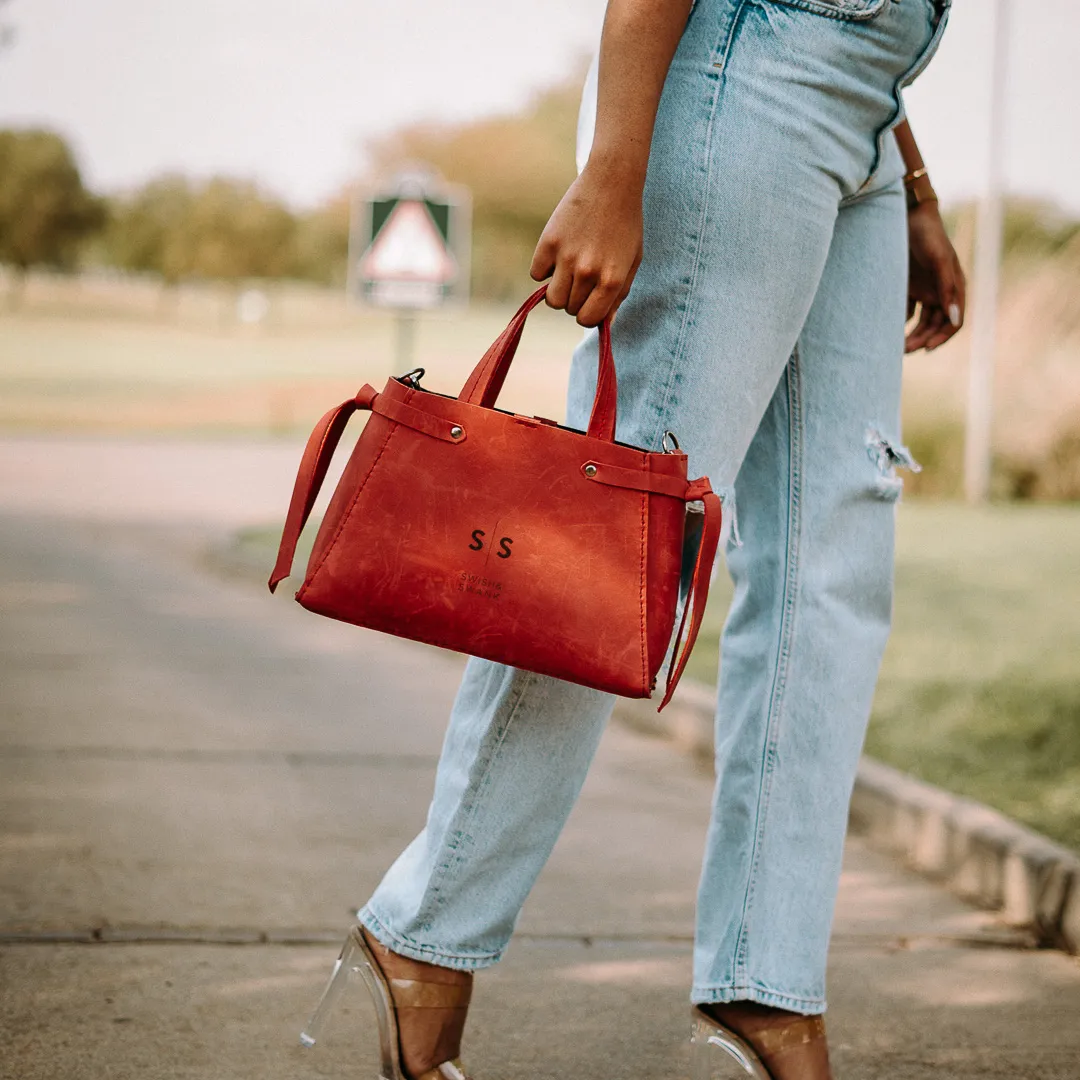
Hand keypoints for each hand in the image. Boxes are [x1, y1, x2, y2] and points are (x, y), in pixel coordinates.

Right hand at [530, 159, 643, 327]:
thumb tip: (605, 325)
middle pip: (569, 309)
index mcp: (611, 280)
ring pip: (552, 299)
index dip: (588, 315)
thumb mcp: (632, 262)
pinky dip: (545, 269)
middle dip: (576, 299)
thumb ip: (619, 295)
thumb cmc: (626, 225)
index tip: (590, 302)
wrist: (611, 182)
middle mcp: (588, 272)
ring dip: (559, 291)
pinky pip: (537, 274)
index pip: (587, 320)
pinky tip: (558, 254)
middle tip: (583, 278)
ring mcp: (566, 257)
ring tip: (568, 273)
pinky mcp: (548, 242)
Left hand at [905, 201, 965, 351]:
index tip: (926, 348)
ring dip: (911, 335)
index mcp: (955, 287)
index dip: (942, 337)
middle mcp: (941, 292)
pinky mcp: (908, 288)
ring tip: (897, 346)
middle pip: (935, 325)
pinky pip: (905, 312)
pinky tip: (888, 328)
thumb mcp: (939, 260)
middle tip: (905, 350)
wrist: (908, 216)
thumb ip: (947, 288)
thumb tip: (955, 319)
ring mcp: (924, 291)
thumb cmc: (928, 234)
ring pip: (920, 322)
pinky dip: (899, 322)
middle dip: (922, 339)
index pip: (953, 321)